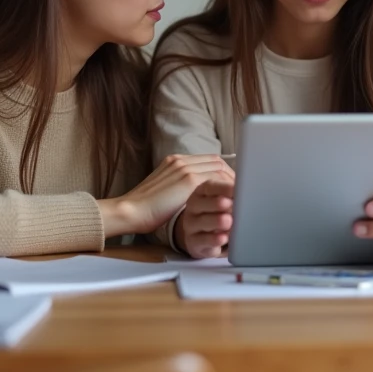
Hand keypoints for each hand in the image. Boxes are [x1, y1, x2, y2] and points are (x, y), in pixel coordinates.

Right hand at [99, 154, 233, 236]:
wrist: (131, 211)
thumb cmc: (146, 208)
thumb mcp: (164, 190)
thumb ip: (180, 186)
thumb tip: (198, 194)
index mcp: (175, 161)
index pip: (208, 160)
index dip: (223, 172)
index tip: (231, 185)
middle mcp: (181, 160)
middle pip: (216, 161)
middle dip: (231, 175)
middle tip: (241, 190)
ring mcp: (184, 168)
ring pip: (218, 168)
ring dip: (232, 181)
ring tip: (240, 196)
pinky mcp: (187, 179)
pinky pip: (215, 179)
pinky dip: (226, 187)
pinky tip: (233, 199)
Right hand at [175, 179, 233, 257]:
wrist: (205, 235)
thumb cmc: (220, 212)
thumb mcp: (225, 201)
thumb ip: (233, 196)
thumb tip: (247, 194)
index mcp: (202, 192)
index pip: (210, 187)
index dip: (223, 188)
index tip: (236, 190)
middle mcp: (194, 207)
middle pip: (201, 203)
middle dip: (216, 204)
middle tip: (229, 204)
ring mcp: (191, 225)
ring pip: (202, 222)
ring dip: (216, 221)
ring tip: (229, 221)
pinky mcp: (194, 242)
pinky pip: (202, 241)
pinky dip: (214, 240)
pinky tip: (224, 238)